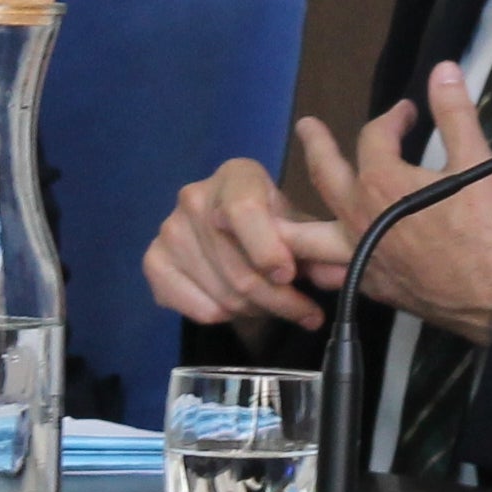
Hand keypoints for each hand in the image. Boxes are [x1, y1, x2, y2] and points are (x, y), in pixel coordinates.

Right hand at [144, 156, 335, 331]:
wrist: (235, 229)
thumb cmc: (275, 223)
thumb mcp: (301, 227)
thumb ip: (319, 248)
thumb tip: (338, 275)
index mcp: (236, 175)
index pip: (243, 211)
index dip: (267, 249)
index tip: (289, 276)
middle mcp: (194, 196)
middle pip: (236, 265)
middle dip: (277, 298)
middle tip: (306, 313)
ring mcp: (169, 230)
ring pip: (221, 293)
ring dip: (257, 311)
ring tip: (279, 310)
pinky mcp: (153, 261)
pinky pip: (195, 306)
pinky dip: (224, 316)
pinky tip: (242, 310)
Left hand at [294, 61, 491, 341]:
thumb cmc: (483, 230)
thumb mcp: (475, 161)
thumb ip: (454, 112)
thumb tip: (443, 70)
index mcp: (382, 181)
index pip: (375, 136)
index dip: (391, 118)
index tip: (406, 113)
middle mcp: (358, 216)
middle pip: (325, 175)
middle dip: (316, 146)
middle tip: (306, 128)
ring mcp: (358, 254)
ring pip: (307, 236)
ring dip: (288, 220)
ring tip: (267, 213)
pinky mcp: (368, 285)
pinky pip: (330, 274)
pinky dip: (319, 265)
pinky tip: (316, 265)